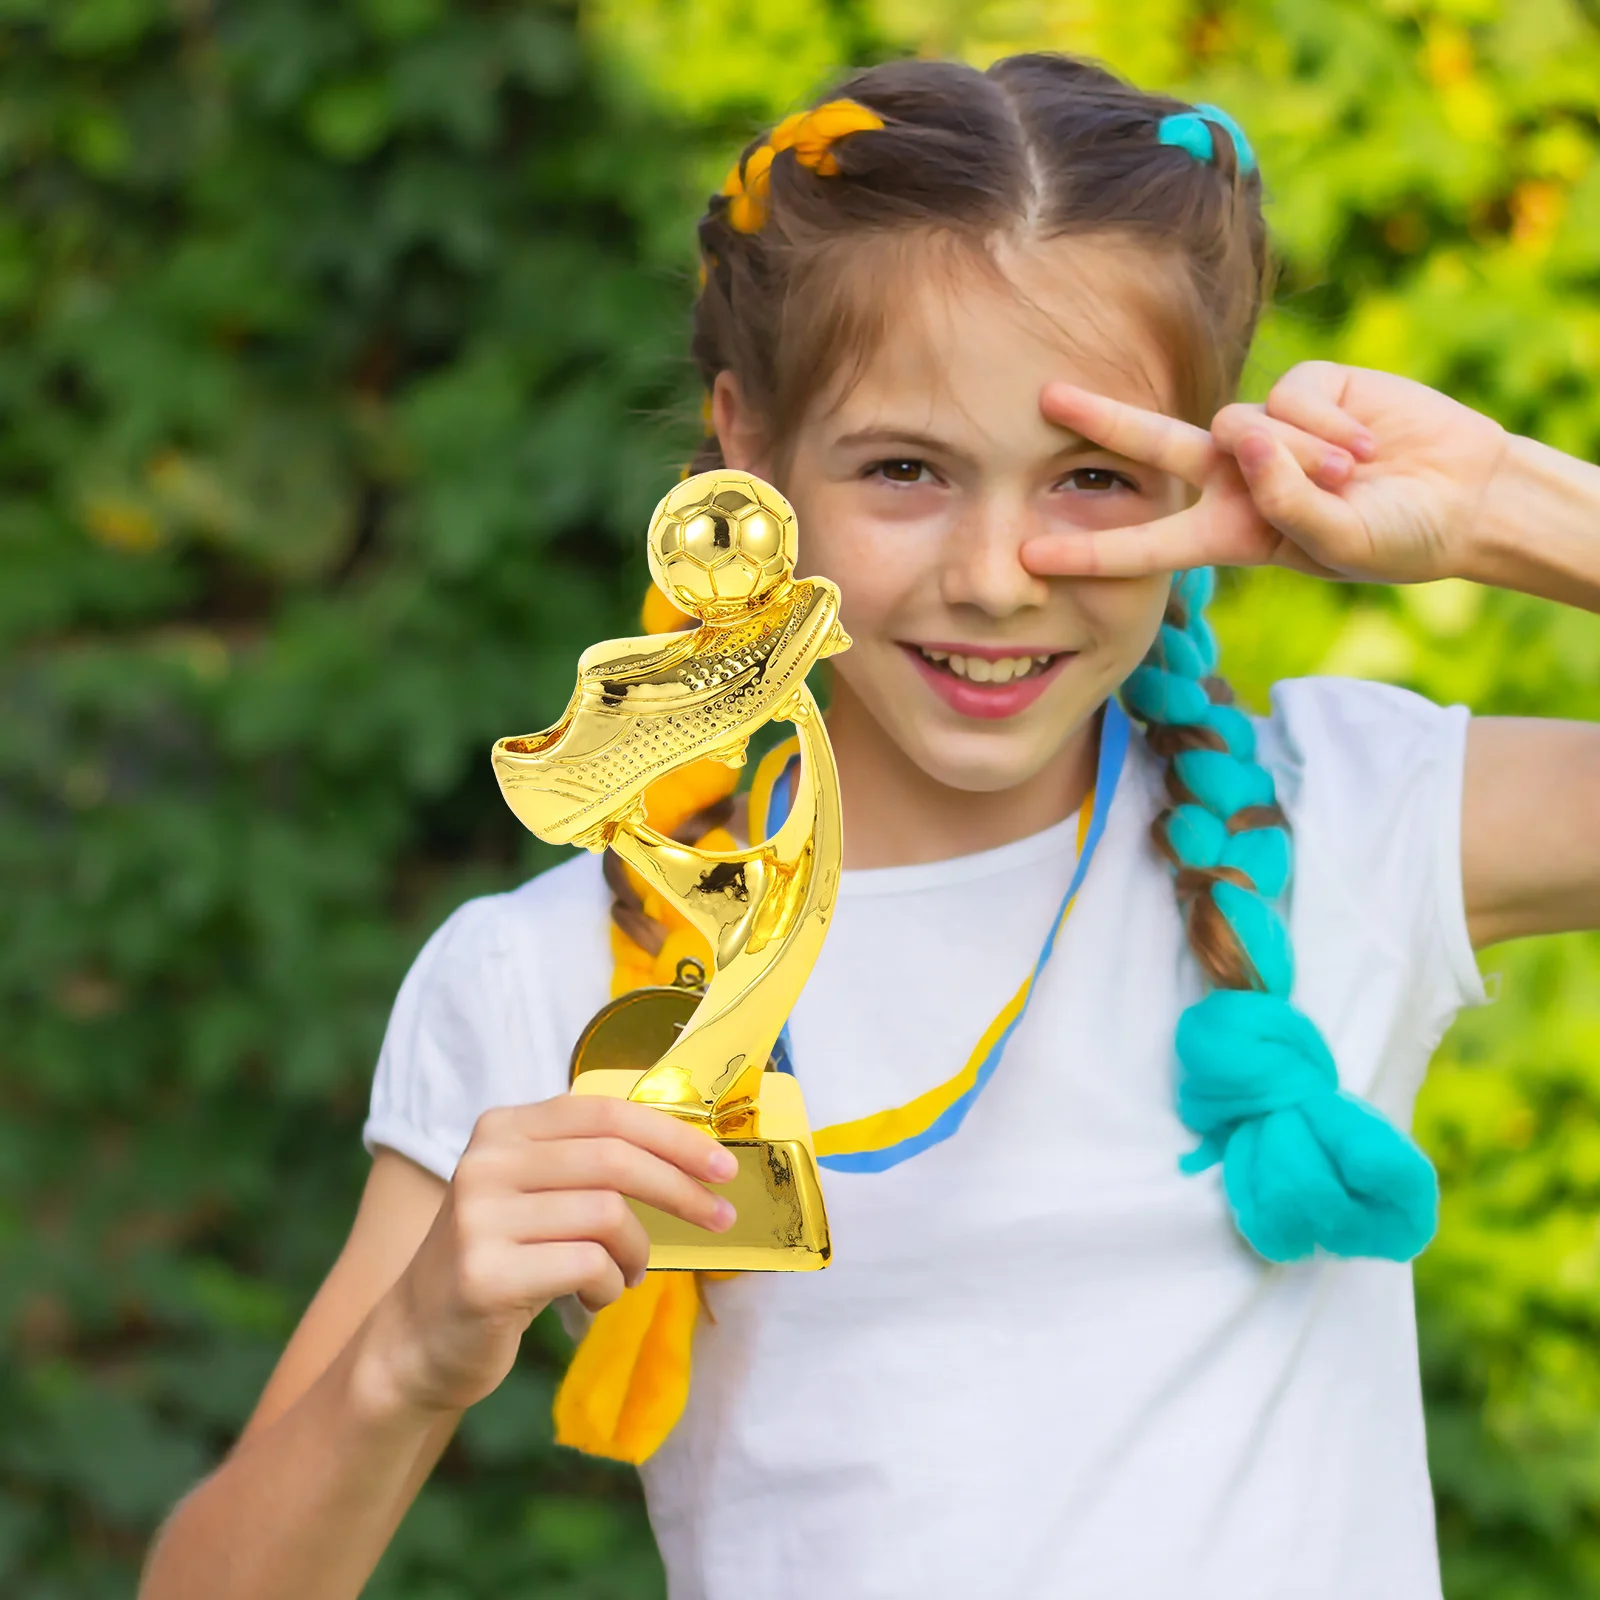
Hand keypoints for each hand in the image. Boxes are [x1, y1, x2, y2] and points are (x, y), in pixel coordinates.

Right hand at [366, 1095, 736, 1414]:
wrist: (418, 1340)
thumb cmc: (503, 1259)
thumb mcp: (536, 1193)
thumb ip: (590, 1163)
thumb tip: (691, 1151)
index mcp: (503, 1129)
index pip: (606, 1113)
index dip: (674, 1135)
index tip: (722, 1167)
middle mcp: (486, 1162)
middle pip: (615, 1160)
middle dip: (681, 1190)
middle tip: (719, 1219)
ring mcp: (480, 1217)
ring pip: (608, 1216)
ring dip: (638, 1252)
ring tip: (629, 1273)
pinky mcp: (485, 1274)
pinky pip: (588, 1266)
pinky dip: (610, 1285)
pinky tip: (594, 1296)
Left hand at [1023, 362, 1510, 582]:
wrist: (1465, 496)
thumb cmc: (1398, 537)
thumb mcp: (1341, 542)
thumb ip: (1289, 501)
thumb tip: (1244, 436)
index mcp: (1229, 533)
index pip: (1147, 545)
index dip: (1090, 552)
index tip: (1030, 558)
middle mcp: (1236, 477)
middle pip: (1153, 446)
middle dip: (1102, 419)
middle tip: (1045, 399)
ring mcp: (1268, 430)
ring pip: (1246, 427)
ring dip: (1303, 459)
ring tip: (1357, 478)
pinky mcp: (1307, 388)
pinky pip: (1292, 400)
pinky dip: (1331, 429)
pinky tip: (1370, 446)